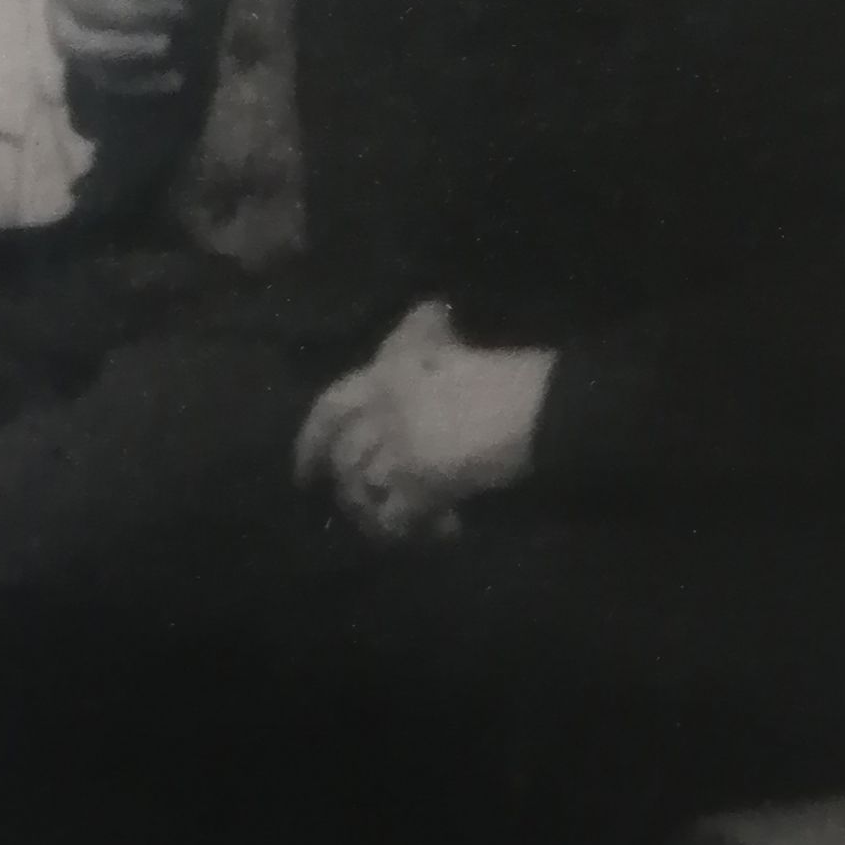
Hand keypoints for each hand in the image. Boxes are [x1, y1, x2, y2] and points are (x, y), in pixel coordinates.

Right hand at [43, 0, 229, 96]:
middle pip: (80, 0)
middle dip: (133, 10)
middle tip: (180, 10)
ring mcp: (62, 19)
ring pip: (76, 43)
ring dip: (125, 48)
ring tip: (169, 46)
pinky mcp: (79, 56)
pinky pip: (96, 75)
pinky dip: (135, 80)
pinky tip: (173, 76)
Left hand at [295, 303, 553, 541]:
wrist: (540, 406)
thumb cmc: (504, 370)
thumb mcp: (453, 338)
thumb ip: (427, 329)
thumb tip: (430, 312)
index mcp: (384, 373)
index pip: (328, 408)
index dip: (308, 443)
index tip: (304, 474)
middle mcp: (381, 411)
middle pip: (345, 459)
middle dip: (351, 489)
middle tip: (365, 509)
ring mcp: (397, 449)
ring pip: (364, 492)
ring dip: (380, 514)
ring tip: (410, 521)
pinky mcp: (420, 485)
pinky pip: (397, 520)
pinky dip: (416, 532)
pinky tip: (444, 530)